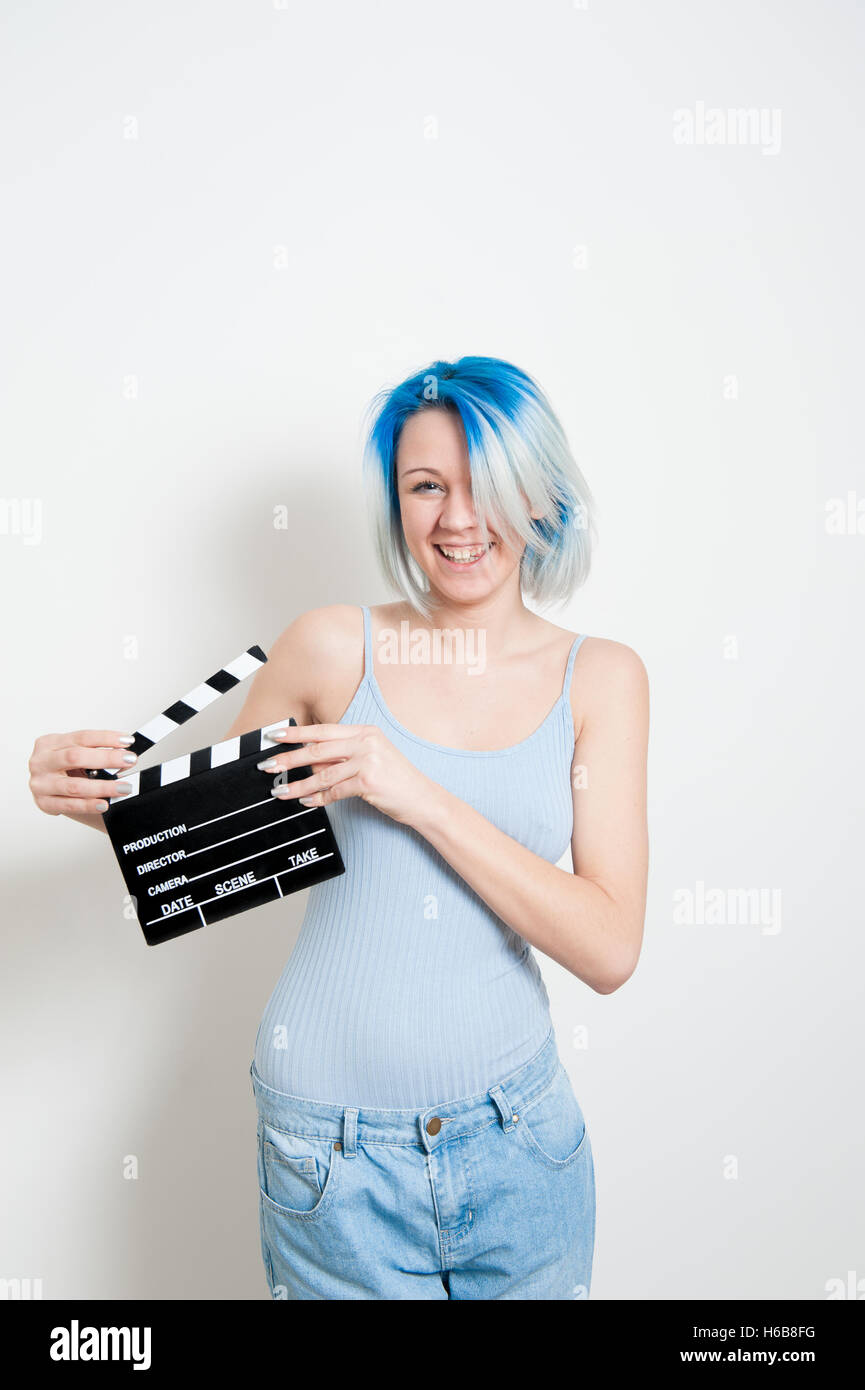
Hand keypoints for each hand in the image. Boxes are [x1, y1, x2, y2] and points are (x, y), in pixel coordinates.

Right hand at [29, 730, 136, 815]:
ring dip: (102, 787)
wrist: (44, 787)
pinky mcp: (44, 803)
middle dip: (106, 758)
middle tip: (129, 760)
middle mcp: (41, 761)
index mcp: (50, 743)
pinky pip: (69, 805)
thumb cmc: (62, 768)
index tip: (127, 741)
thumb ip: (94, 753)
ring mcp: (40, 783)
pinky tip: (103, 804)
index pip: (82, 737)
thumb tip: (124, 757)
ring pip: (74, 785)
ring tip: (123, 787)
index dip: (106, 738)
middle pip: (75, 757)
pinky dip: (89, 805)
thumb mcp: (74, 754)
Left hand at [260, 722, 432, 825]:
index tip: (274, 735)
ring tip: (281, 791)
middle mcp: (366, 742)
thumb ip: (341, 756)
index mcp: (365, 731)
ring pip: (322, 773)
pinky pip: (335, 791)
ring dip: (298, 785)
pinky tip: (306, 802)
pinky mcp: (368, 781)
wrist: (422, 799)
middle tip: (268, 765)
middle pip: (318, 749)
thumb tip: (307, 759)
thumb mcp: (370, 758)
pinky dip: (318, 799)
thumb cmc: (396, 780)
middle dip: (289, 758)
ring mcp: (368, 760)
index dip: (296, 733)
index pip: (323, 729)